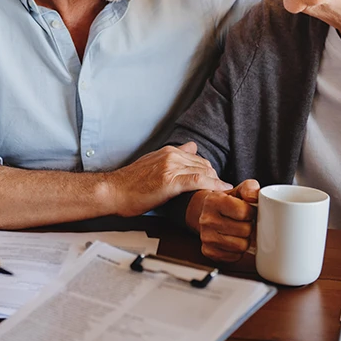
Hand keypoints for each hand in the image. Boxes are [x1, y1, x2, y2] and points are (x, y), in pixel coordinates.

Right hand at [106, 143, 231, 217]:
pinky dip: (213, 185)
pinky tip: (222, 191)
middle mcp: (171, 156)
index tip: (217, 182)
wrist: (113, 192)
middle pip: (204, 165)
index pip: (198, 158)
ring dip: (218, 183)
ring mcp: (171, 168)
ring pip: (204, 171)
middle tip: (224, 191)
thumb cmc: (130, 183)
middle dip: (216, 178)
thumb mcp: (152, 162)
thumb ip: (173, 156)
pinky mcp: (170, 182)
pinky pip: (198, 181)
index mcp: (168, 151)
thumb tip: (192, 146)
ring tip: (227, 194)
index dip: (210, 172)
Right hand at [187, 179, 259, 262]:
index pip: (243, 212)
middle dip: (249, 226)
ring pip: (241, 246)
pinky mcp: (209, 251)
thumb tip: (255, 196)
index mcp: (213, 201)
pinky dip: (238, 251)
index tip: (247, 210)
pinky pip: (235, 257)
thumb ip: (250, 188)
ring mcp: (206, 237)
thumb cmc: (226, 202)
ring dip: (245, 239)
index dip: (251, 212)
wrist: (205, 212)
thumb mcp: (238, 190)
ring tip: (239, 231)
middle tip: (244, 222)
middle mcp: (206, 220)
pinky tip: (233, 240)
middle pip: (245, 230)